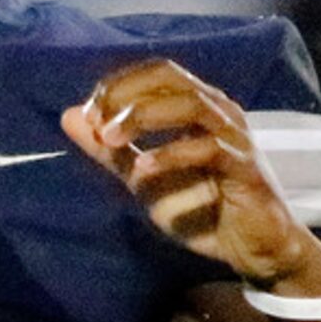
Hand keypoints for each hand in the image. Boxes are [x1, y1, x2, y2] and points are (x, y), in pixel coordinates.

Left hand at [61, 58, 320, 293]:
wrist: (251, 248)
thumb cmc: (204, 208)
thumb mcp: (144, 178)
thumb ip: (110, 151)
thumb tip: (69, 116)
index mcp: (198, 106)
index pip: (156, 73)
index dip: (118, 85)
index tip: (88, 113)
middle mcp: (219, 111)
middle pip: (171, 78)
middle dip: (127, 95)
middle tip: (96, 122)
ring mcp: (235, 137)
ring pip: (192, 104)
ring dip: (145, 116)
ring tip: (111, 139)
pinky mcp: (244, 167)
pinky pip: (209, 149)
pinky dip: (172, 154)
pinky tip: (144, 169)